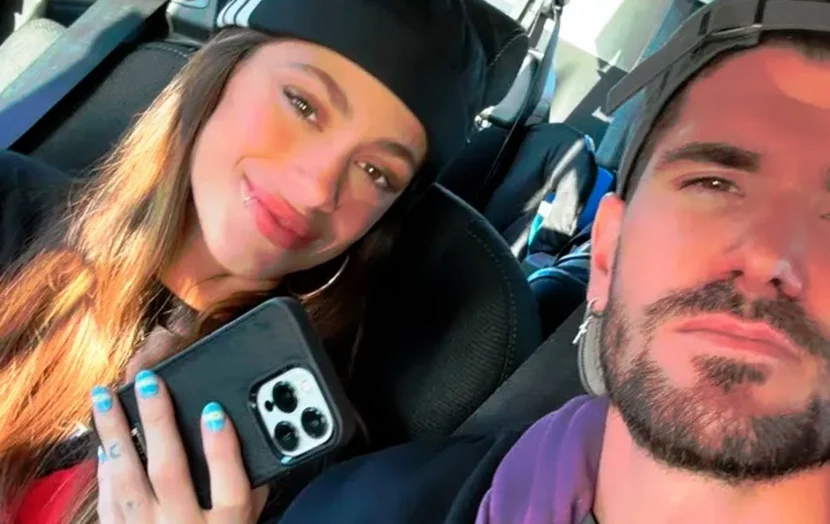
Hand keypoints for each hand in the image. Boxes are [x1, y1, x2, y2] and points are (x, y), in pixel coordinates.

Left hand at [92, 371, 268, 522]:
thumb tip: (251, 445)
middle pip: (170, 472)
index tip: (214, 410)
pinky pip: (108, 503)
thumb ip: (251, 493)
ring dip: (114, 435)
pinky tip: (104, 443)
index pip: (230, 484)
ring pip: (127, 481)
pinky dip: (105, 470)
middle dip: (158, 422)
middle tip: (147, 383)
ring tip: (105, 398)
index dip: (222, 447)